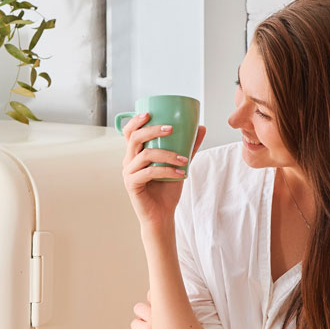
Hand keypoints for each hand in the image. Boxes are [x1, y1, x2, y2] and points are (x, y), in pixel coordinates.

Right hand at [121, 113, 205, 228]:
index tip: (149, 113)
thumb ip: (188, 147)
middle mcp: (128, 161)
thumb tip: (201, 127)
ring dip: (167, 154)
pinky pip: (149, 172)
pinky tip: (180, 172)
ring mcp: (128, 173)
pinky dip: (167, 170)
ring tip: (184, 158)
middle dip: (152, 130)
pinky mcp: (132, 184)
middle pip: (135, 138)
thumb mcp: (179, 164)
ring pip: (145, 154)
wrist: (162, 215)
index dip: (136, 121)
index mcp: (135, 153)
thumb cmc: (167, 190)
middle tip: (171, 128)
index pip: (130, 132)